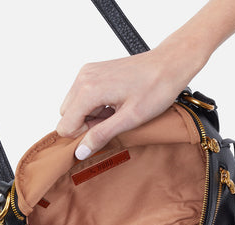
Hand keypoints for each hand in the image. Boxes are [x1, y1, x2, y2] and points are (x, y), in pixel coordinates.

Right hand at [56, 45, 206, 159]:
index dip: (82, 137)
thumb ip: (102, 135)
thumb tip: (81, 151)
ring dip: (92, 116)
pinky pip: (84, 96)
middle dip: (86, 126)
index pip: (65, 125)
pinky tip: (115, 105)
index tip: (102, 136)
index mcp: (88, 89)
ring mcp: (89, 73)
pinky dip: (96, 106)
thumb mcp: (130, 118)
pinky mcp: (95, 72)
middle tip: (112, 124)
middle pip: (68, 115)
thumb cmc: (156, 87)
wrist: (170, 64)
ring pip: (75, 107)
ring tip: (117, 113)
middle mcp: (84, 78)